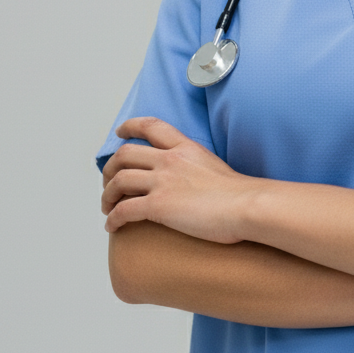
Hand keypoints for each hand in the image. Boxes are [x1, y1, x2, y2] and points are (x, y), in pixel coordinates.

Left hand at [101, 116, 252, 242]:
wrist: (246, 206)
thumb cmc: (238, 194)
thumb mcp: (214, 165)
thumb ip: (196, 165)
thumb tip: (191, 179)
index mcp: (185, 147)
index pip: (151, 126)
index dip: (130, 126)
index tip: (120, 132)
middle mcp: (170, 160)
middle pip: (125, 154)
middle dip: (109, 168)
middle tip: (109, 182)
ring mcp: (163, 181)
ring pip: (118, 181)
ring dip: (106, 195)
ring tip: (107, 207)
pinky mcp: (159, 206)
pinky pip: (123, 210)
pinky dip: (112, 219)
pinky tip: (112, 226)